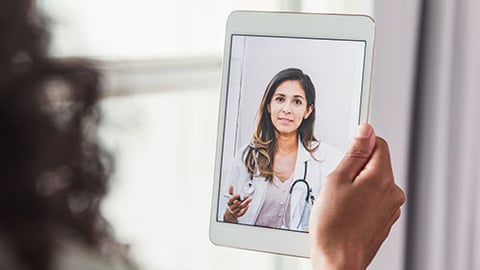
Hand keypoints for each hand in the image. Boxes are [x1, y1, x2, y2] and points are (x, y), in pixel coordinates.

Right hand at [223, 185, 252, 222]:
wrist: (230, 213)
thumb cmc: (231, 204)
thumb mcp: (230, 198)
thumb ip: (231, 192)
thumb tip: (231, 186)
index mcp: (229, 202)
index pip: (231, 200)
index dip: (234, 197)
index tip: (239, 194)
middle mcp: (231, 207)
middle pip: (237, 204)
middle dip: (242, 200)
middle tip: (247, 196)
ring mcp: (234, 211)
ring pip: (240, 208)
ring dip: (246, 203)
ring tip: (250, 199)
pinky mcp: (238, 215)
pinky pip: (242, 213)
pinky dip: (245, 209)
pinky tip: (248, 205)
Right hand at [309, 123, 405, 269]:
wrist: (337, 260)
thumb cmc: (333, 226)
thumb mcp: (337, 179)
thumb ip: (354, 152)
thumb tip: (365, 131)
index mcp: (381, 178)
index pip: (378, 143)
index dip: (360, 144)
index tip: (347, 152)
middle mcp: (392, 192)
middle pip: (377, 163)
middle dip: (357, 168)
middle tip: (338, 184)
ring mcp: (391, 208)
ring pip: (374, 182)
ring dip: (359, 185)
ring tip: (341, 201)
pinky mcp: (385, 220)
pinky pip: (374, 199)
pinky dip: (362, 200)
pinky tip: (347, 211)